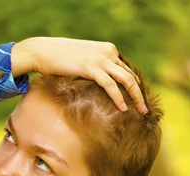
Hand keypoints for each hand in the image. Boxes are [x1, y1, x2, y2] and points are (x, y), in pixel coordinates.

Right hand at [11, 37, 146, 113]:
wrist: (44, 51)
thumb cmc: (61, 59)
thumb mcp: (84, 61)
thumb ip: (96, 69)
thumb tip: (100, 84)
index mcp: (108, 50)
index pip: (127, 70)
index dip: (135, 87)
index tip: (138, 100)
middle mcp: (108, 52)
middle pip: (131, 76)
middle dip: (140, 94)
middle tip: (145, 109)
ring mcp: (101, 59)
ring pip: (126, 80)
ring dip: (135, 97)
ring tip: (141, 111)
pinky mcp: (92, 67)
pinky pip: (110, 85)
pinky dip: (118, 98)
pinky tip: (123, 109)